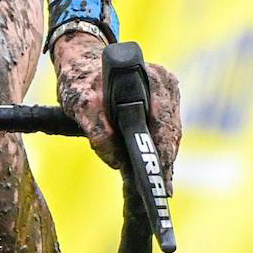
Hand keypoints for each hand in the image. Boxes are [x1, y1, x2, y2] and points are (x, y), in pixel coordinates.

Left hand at [51, 31, 182, 180]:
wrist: (82, 60)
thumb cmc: (81, 79)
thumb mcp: (80, 103)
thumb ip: (97, 130)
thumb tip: (117, 160)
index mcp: (151, 78)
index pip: (162, 123)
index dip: (161, 152)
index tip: (158, 177)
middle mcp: (164, 82)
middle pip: (170, 131)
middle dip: (165, 161)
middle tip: (161, 192)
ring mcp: (167, 90)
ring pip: (171, 132)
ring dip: (165, 157)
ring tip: (159, 185)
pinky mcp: (164, 99)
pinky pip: (167, 128)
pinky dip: (161, 147)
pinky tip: (156, 166)